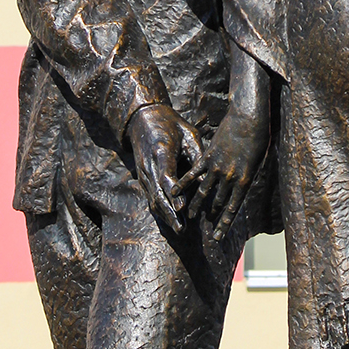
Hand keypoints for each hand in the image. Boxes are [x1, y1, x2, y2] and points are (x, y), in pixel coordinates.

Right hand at [126, 104, 202, 232]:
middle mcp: (149, 165)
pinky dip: (159, 210)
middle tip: (182, 228)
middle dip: (170, 213)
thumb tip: (207, 180)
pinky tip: (169, 221)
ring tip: (178, 229)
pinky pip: (150, 196)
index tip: (183, 207)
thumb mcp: (188, 134)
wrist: (143, 119)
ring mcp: (143, 172)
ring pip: (152, 198)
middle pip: (158, 193)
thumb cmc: (171, 125)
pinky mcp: (142, 177)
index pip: (167, 177)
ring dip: (165, 215)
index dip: (174, 194)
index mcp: (161, 151)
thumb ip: (197, 156)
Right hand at [175, 104, 269, 240]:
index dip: (224, 224)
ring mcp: (218, 167)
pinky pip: (193, 173)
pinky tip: (175, 192)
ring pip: (203, 191)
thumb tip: (240, 190)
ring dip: (196, 205)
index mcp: (245, 181)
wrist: (250, 117)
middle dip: (211, 216)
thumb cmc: (258, 138)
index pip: (233, 209)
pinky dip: (184, 183)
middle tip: (204, 228)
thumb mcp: (256, 161)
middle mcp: (230, 178)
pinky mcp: (208, 156)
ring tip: (189, 216)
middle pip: (218, 202)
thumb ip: (246, 177)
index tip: (218, 238)